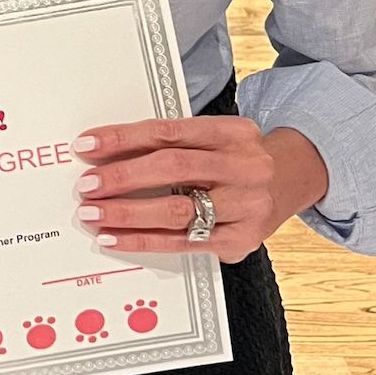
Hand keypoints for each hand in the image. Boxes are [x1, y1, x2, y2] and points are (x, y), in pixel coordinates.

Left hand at [74, 117, 328, 261]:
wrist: (289, 183)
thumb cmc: (233, 159)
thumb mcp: (213, 139)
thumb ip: (169, 143)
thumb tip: (102, 153)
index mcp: (234, 132)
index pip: (169, 131)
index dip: (124, 139)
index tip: (87, 145)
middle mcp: (246, 166)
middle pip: (172, 168)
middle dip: (122, 177)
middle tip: (86, 186)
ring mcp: (247, 206)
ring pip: (177, 210)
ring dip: (127, 213)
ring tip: (93, 214)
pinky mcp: (241, 240)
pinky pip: (182, 242)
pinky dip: (143, 240)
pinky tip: (114, 238)